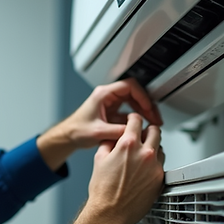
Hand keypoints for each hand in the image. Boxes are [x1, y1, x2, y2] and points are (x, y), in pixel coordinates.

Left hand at [37, 79, 161, 170]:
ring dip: (144, 111)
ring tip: (153, 122)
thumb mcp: (97, 132)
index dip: (142, 96)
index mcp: (104, 94)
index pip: (129, 86)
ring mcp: (111, 104)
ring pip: (134, 102)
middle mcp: (108, 96)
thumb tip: (133, 132)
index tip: (149, 107)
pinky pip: (130, 112)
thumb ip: (116, 131)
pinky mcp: (113, 113)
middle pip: (135, 93)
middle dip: (147, 105)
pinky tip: (143, 127)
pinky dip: (138, 119)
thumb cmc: (76, 130)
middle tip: (155, 117)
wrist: (68, 137)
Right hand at [68, 113, 164, 223]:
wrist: (110, 213)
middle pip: (155, 130)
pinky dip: (154, 163)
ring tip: (141, 156)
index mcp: (127, 145)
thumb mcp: (99, 159)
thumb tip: (115, 137)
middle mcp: (144, 153)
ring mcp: (154, 166)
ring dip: (153, 147)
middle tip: (142, 135)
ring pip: (160, 147)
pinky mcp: (159, 179)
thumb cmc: (103, 191)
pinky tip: (144, 170)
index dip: (133, 119)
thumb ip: (109, 143)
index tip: (133, 121)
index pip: (136, 120)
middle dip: (148, 130)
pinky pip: (161, 164)